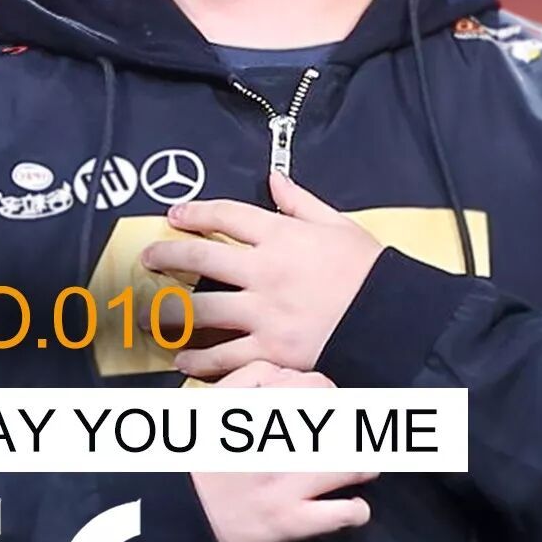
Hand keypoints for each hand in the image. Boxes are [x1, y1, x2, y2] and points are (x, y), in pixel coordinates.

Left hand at [139, 170, 383, 378]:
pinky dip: (200, 360)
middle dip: (167, 256)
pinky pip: (225, 355)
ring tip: (151, 316)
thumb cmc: (370, 272)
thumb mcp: (339, 226)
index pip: (226, 216)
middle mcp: (266, 272)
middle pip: (200, 258)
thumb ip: (301, 203)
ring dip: (170, 313)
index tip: (176, 216)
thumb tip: (276, 180)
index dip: (195, 212)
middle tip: (149, 259)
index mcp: (282, 236)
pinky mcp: (271, 347)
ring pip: (202, 310)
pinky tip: (184, 359)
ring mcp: (265, 312)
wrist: (392, 317)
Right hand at [189, 360, 378, 541]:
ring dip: (364, 466)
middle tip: (351, 439)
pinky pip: (344, 512)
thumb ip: (250, 379)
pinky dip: (355, 510)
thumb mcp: (210, 404)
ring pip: (354, 464)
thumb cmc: (195, 462)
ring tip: (358, 470)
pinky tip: (346, 507)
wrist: (172, 518)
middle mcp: (273, 443)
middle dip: (355, 429)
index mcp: (256, 410)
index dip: (331, 396)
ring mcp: (285, 483)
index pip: (316, 386)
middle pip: (343, 421)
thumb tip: (291, 375)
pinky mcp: (289, 522)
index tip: (330, 409)